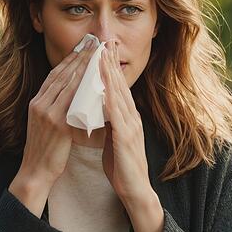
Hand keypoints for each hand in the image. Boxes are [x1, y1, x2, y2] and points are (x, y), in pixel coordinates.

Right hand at [9, 40, 94, 214]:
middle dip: (78, 56)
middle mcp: (40, 103)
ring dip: (84, 67)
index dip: (69, 59)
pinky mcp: (58, 124)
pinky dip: (85, 88)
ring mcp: (48, 113)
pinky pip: (74, 102)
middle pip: (62, 74)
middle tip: (93, 41)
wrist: (35, 172)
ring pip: (68, 84)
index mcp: (37, 102)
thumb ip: (54, 107)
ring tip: (97, 53)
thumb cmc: (45, 150)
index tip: (83, 46)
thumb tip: (70, 93)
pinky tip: (97, 80)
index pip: (55, 74)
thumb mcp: (45, 123)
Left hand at [100, 41, 162, 231]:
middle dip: (111, 62)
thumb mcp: (112, 138)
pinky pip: (118, 115)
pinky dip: (111, 100)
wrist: (134, 190)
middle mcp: (131, 116)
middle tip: (104, 41)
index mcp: (126, 116)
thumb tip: (97, 109)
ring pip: (119, 95)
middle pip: (119, 84)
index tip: (100, 48)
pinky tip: (103, 89)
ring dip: (111, 75)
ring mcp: (130, 126)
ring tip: (102, 56)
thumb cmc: (122, 166)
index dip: (109, 67)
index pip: (116, 86)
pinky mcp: (127, 138)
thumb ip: (107, 122)